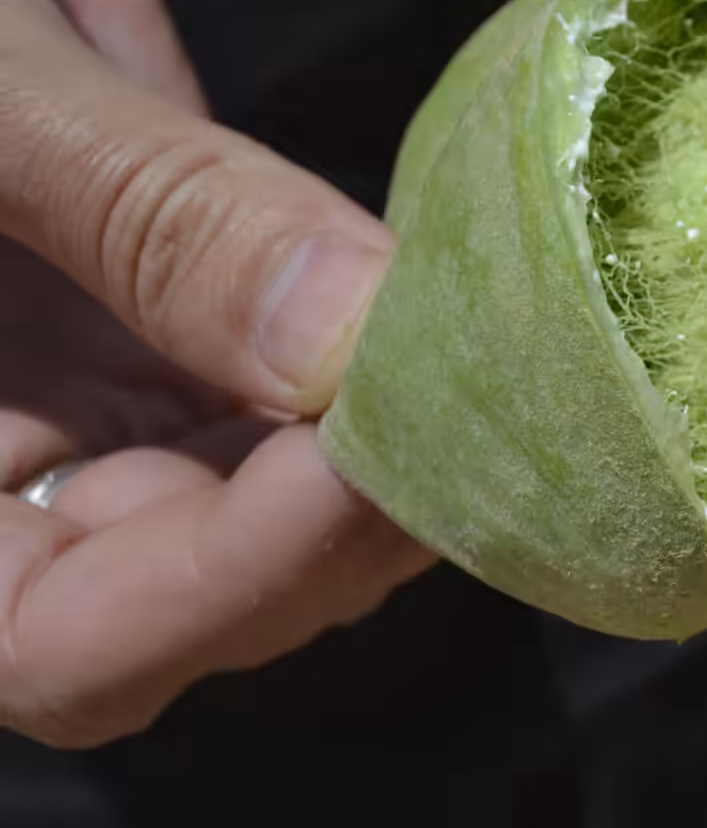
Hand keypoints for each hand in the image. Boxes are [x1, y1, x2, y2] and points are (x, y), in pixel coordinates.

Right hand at [0, 0, 430, 745]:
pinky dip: (403, 366)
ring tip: (514, 375)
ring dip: (408, 462)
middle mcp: (24, 469)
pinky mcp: (207, 324)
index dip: (228, 584)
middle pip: (205, 601)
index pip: (66, 639)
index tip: (369, 465)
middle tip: (492, 421)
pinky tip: (480, 310)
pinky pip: (321, 391)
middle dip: (354, 532)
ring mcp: (120, 403)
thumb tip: (346, 339)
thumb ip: (143, 212)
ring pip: (288, 510)